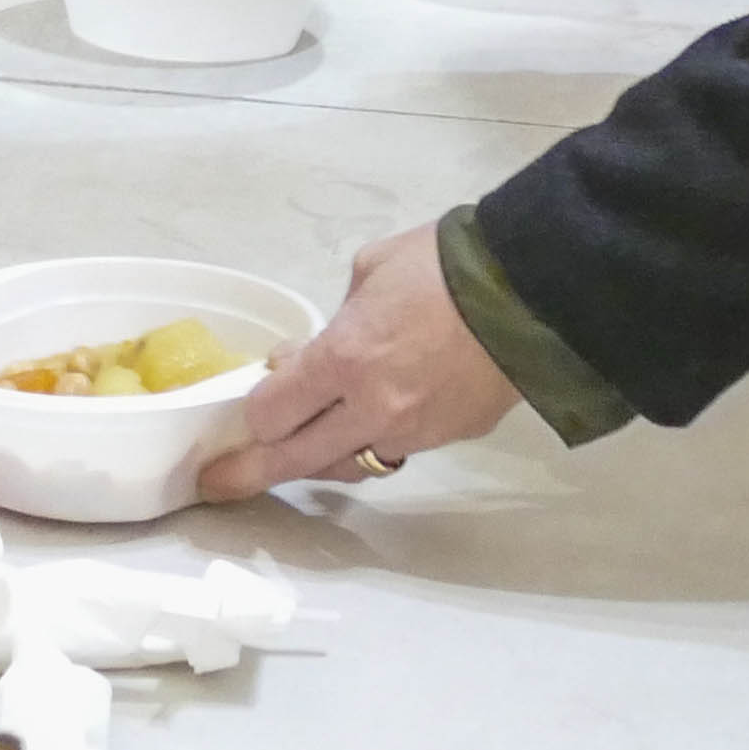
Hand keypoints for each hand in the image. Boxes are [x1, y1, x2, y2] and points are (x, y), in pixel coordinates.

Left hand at [196, 225, 518, 500]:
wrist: (532, 290)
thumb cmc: (443, 264)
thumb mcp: (370, 270)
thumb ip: (334, 320)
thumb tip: (310, 354)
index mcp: (344, 358)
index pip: (271, 412)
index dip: (253, 412)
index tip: (250, 404)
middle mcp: (370, 408)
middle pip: (293, 459)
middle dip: (248, 473)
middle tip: (217, 485)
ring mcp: (411, 432)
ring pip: (344, 467)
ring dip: (312, 464)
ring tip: (290, 460)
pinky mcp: (447, 440)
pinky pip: (390, 453)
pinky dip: (365, 446)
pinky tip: (356, 433)